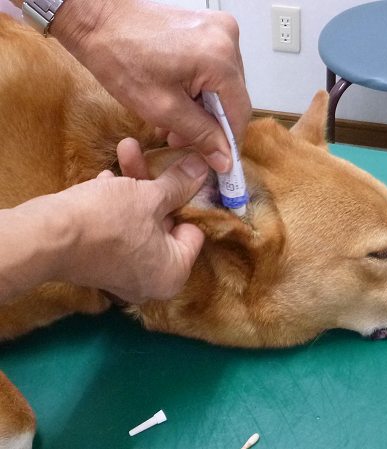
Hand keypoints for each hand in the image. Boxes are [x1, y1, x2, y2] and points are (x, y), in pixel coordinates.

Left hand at [51, 0, 251, 172]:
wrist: (100, 21)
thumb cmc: (120, 57)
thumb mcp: (163, 109)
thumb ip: (201, 135)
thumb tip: (224, 158)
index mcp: (219, 58)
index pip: (240, 112)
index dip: (230, 141)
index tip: (221, 161)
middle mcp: (227, 39)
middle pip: (233, 98)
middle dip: (213, 124)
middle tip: (186, 140)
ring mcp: (220, 30)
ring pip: (225, 85)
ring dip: (206, 107)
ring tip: (176, 121)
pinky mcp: (209, 29)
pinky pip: (216, 69)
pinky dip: (202, 88)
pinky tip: (181, 97)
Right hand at [55, 140, 207, 302]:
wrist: (46, 237)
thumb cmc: (109, 219)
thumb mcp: (150, 196)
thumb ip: (180, 184)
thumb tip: (204, 169)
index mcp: (174, 273)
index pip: (194, 232)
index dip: (187, 200)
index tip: (182, 173)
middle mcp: (152, 281)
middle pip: (166, 224)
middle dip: (156, 186)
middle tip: (153, 156)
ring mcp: (124, 275)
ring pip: (139, 222)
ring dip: (133, 187)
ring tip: (125, 151)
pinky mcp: (100, 265)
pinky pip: (118, 231)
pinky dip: (115, 206)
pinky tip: (104, 178)